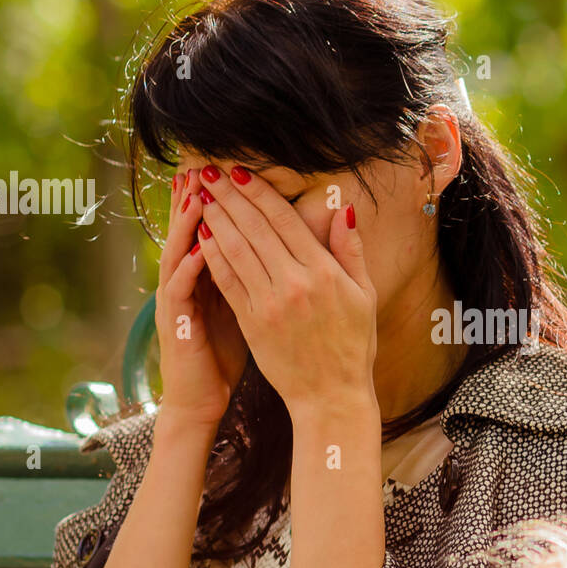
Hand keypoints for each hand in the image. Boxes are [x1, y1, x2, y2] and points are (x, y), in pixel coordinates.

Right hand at [154, 169, 248, 430]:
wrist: (202, 398)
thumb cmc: (224, 354)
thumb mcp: (243, 308)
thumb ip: (253, 275)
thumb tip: (274, 246)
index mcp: (208, 277)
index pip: (214, 231)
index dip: (222, 204)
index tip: (233, 172)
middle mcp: (188, 283)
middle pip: (190, 233)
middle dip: (197, 200)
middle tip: (203, 167)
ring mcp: (178, 302)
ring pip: (179, 254)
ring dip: (187, 225)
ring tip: (198, 195)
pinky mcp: (176, 325)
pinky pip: (179, 291)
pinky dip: (188, 269)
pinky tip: (199, 250)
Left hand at [194, 166, 377, 416]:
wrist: (331, 396)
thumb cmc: (352, 346)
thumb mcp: (365, 296)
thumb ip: (351, 251)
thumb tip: (342, 209)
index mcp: (324, 272)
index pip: (284, 220)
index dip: (258, 192)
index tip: (239, 171)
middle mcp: (294, 283)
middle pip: (255, 228)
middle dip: (229, 196)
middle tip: (209, 172)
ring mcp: (270, 304)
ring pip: (236, 250)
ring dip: (216, 219)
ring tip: (201, 196)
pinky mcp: (252, 324)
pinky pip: (228, 282)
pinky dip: (213, 256)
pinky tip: (202, 236)